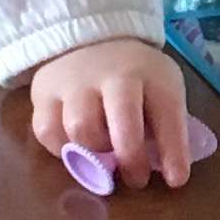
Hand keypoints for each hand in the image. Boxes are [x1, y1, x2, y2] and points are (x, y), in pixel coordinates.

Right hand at [30, 37, 197, 184]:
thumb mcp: (159, 84)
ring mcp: (73, 82)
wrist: (87, 39)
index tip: (176, 180)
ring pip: (80, 131)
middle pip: (120, 126)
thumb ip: (163, 121)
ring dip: (95, 154)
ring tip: (103, 153)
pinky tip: (76, 147)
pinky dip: (62, 149)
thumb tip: (167, 170)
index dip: (173, 152)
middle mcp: (111, 75)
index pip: (167, 115)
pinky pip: (48, 132)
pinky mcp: (43, 93)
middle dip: (131, 160)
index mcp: (150, 73)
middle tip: (136, 179)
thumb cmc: (132, 73)